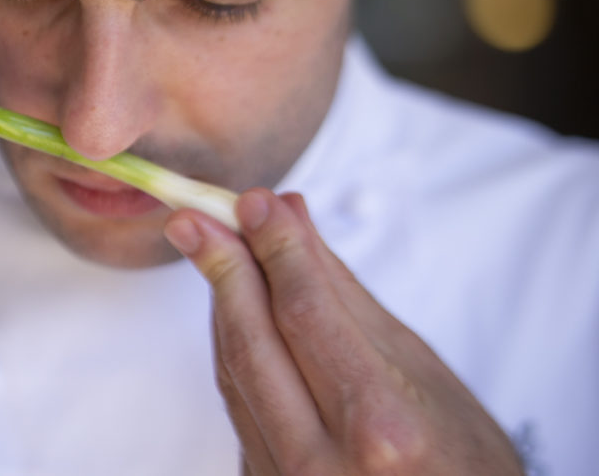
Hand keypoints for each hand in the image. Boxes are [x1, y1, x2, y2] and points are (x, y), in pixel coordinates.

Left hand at [164, 189, 522, 474]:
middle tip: (194, 216)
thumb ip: (344, 295)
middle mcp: (323, 462)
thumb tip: (293, 224)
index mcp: (379, 427)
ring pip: (234, 373)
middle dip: (222, 269)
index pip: (306, 315)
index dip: (275, 250)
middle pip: (253, 343)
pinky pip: (237, 404)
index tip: (255, 202)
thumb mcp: (419, 369)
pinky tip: (233, 308)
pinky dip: (234, 349)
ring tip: (212, 247)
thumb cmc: (459, 458)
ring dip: (222, 304)